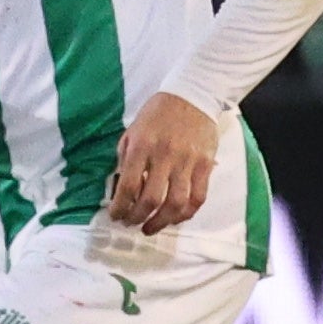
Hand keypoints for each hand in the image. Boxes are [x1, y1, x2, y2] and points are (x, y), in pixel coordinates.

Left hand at [108, 88, 221, 230]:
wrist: (192, 96)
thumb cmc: (157, 114)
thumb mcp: (133, 131)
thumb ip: (127, 159)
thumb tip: (122, 189)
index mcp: (141, 146)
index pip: (128, 186)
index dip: (120, 207)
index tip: (116, 216)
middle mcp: (164, 156)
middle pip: (152, 199)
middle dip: (138, 217)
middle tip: (132, 224)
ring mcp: (188, 161)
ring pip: (176, 203)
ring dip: (162, 221)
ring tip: (151, 227)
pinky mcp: (206, 164)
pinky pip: (198, 196)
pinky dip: (186, 213)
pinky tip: (176, 218)